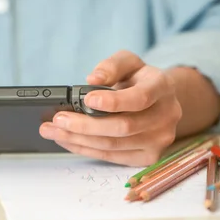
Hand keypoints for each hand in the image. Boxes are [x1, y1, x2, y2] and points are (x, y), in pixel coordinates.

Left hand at [39, 50, 181, 165]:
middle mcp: (167, 115)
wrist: (158, 100)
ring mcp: (160, 140)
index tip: (87, 99)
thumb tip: (92, 79)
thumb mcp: (128, 62)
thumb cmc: (139, 79)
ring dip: (79, 139)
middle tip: (58, 119)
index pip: (140, 98)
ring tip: (53, 131)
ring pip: (114, 145)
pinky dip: (86, 150)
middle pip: (124, 127)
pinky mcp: (149, 157)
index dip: (113, 101)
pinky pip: (112, 157)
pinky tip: (68, 141)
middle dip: (86, 125)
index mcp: (163, 87)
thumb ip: (111, 66)